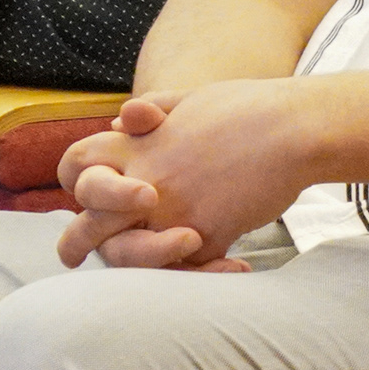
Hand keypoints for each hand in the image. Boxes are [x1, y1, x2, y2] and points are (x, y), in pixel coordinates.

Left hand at [51, 80, 316, 268]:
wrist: (294, 128)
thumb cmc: (249, 109)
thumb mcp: (191, 100)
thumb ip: (152, 110)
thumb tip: (118, 123)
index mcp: (136, 146)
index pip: (77, 165)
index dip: (77, 182)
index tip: (84, 199)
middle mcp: (144, 181)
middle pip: (87, 222)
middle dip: (75, 244)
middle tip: (74, 258)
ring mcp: (173, 212)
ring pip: (128, 255)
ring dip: (140, 260)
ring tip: (169, 259)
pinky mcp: (207, 233)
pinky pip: (188, 267)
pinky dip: (205, 269)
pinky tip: (231, 264)